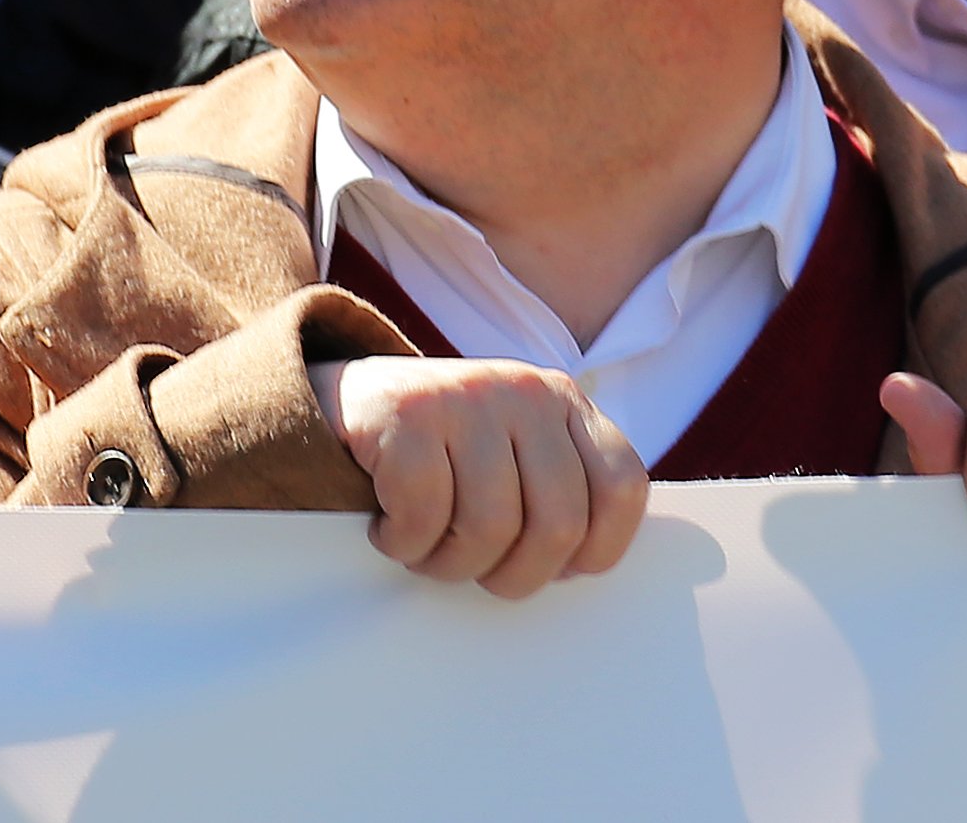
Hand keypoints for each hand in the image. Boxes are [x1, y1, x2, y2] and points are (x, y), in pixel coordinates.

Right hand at [311, 356, 647, 596]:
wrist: (346, 402)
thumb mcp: (514, 454)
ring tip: (428, 551)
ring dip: (451, 565)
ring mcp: (466, 396)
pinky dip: (403, 542)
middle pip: (558, 523)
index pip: (620, 486)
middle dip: (516, 575)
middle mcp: (524, 390)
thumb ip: (558, 489)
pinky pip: (424, 514)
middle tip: (480, 572)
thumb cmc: (442, 452)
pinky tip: (390, 527)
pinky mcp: (406, 412)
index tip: (559, 568)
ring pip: (490, 527)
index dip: (598, 548)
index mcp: (563, 402)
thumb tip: (586, 564)